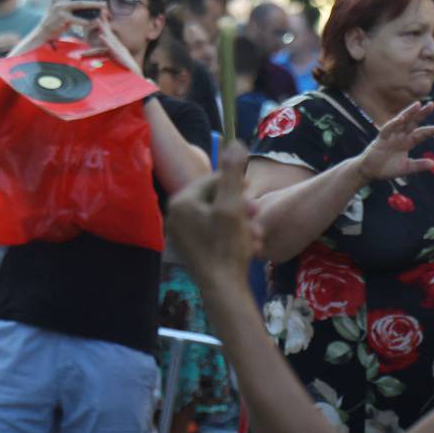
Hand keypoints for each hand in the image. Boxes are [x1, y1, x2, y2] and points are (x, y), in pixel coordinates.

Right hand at [12, 0, 107, 54]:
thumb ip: (70, 0)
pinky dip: (89, 21)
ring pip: (81, 4)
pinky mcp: (63, 19)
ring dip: (95, 4)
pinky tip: (96, 22)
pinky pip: (80, 19)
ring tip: (104, 5)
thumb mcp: (60, 6)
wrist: (44, 32)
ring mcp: (60, 8)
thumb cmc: (56, 18)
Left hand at [72, 10, 142, 79]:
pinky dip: (106, 41)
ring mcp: (119, 49)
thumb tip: (100, 55)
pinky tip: (101, 36)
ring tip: (99, 20)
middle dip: (105, 22)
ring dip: (104, 28)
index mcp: (117, 46)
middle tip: (100, 11)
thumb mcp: (116, 60)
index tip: (100, 16)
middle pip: (110, 32)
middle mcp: (118, 45)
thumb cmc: (126, 67)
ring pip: (110, 37)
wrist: (135, 73)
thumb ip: (109, 56)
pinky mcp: (119, 55)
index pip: (109, 33)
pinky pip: (111, 47)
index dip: (105, 24)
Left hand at [167, 142, 264, 285]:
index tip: (253, 193)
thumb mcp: (233, 206)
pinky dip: (232, 236)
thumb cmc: (227, 247)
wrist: (224, 291)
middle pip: (215, 199)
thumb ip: (233, 173)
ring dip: (241, 223)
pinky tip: (250, 246)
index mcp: (180, 202)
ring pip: (217, 217)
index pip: (212, 180)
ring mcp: (181, 234)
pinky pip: (213, 233)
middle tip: (258, 216)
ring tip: (257, 235)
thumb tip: (236, 141)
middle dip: (240, 208)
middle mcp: (175, 216)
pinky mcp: (190, 249)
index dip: (236, 184)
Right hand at [354, 101, 433, 182]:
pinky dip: (393, 124)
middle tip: (432, 104)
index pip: (422, 134)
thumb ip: (419, 165)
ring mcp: (390, 136)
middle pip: (413, 122)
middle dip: (422, 114)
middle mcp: (400, 136)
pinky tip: (401, 118)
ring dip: (408, 113)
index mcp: (407, 142)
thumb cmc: (386, 169)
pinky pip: (387, 129)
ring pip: (401, 122)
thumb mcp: (406, 168)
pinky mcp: (380, 138)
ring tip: (417, 105)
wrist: (369, 172)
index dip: (432, 131)